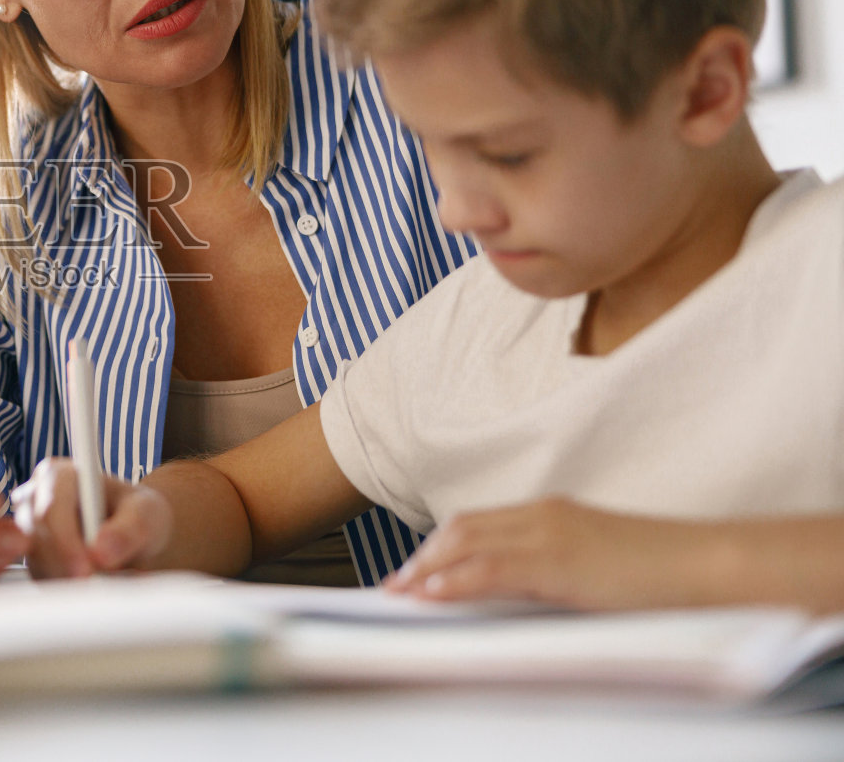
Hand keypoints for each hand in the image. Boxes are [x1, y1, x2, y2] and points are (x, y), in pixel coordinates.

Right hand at [13, 457, 172, 577]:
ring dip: (70, 580)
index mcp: (59, 476)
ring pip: (38, 564)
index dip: (65, 540)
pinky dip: (68, 590)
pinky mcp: (35, 560)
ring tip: (110, 582)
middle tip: (98, 588)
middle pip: (37, 538)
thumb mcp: (146, 513)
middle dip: (67, 567)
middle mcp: (37, 499)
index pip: (51, 507)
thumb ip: (128, 528)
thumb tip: (101, 551)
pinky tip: (95, 586)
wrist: (135, 535)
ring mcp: (31, 531)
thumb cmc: (138, 513)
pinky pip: (43, 581)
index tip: (87, 570)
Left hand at [383, 497, 713, 610]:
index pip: (479, 522)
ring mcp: (549, 533)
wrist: (710, 565)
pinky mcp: (558, 561)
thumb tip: (523, 592)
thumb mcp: (596, 564)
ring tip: (402, 593)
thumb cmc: (665, 571)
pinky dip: (454, 581)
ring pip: (467, 544)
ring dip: (428, 569)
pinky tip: (432, 596)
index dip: (441, 545)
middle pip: (463, 528)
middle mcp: (543, 514)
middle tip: (397, 584)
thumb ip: (557, 570)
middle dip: (424, 556)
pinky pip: (490, 570)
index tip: (416, 568)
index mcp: (552, 512)